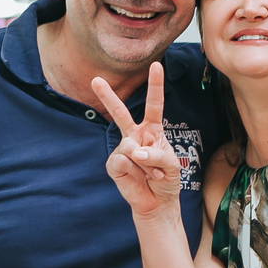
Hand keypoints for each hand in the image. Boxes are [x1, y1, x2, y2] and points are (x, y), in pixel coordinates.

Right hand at [91, 63, 181, 219]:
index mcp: (152, 130)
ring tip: (151, 174)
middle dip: (108, 97)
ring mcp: (122, 149)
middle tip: (95, 80)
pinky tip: (139, 178)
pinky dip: (135, 171)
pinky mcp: (114, 165)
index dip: (155, 85)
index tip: (155, 66)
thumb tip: (134, 150)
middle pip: (121, 113)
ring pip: (129, 146)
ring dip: (145, 163)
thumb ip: (156, 153)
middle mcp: (135, 136)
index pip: (154, 105)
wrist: (157, 202)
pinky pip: (123, 161)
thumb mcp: (171, 165)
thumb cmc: (167, 179)